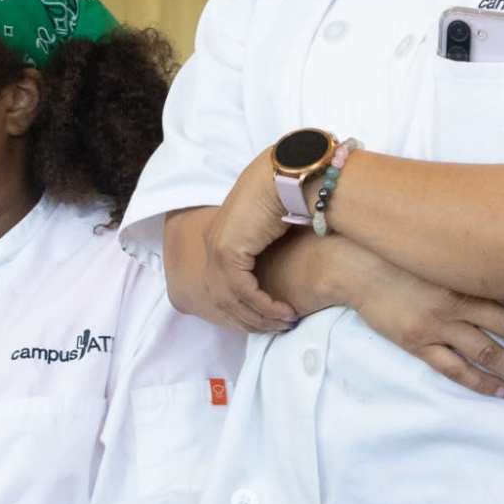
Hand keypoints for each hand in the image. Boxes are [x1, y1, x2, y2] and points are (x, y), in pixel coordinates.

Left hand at [190, 155, 301, 335]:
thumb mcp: (273, 226)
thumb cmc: (289, 195)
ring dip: (259, 316)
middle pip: (222, 297)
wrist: (289, 174)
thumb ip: (267, 245)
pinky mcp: (227, 251)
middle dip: (250, 318)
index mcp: (222, 237)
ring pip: (230, 299)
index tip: (269, 319)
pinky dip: (263, 306)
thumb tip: (281, 261)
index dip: (244, 307)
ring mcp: (217, 247)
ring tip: (284, 323)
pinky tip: (283, 311)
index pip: (224, 284)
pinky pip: (241, 291)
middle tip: (277, 329)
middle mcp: (214, 243)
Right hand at [327, 245, 503, 397]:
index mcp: (469, 279)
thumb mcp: (442, 250)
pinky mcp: (418, 342)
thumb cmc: (399, 251)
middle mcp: (459, 304)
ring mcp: (438, 326)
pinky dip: (479, 381)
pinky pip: (453, 368)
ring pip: (489, 353)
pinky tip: (500, 391)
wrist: (354, 264)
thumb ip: (472, 261)